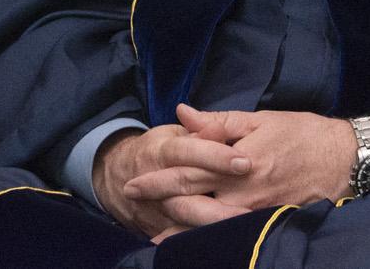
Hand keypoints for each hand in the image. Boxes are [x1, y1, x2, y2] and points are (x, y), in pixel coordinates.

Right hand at [91, 120, 249, 239]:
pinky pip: (185, 237)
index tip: (245, 162)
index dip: (214, 157)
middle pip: (184, 192)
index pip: (186, 152)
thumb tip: (218, 128)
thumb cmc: (159, 150)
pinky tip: (231, 241)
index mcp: (160, 151)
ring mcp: (157, 208)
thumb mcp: (174, 134)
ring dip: (214, 225)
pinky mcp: (161, 228)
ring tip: (246, 227)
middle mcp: (155, 181)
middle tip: (250, 205)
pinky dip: (205, 240)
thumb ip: (200, 130)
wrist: (119, 176)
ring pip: (185, 219)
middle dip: (218, 202)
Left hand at [140, 107, 369, 225]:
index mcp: (238, 163)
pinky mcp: (274, 222)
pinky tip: (198, 244)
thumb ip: (217, 122)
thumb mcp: (258, 120)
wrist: (350, 160)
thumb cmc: (304, 134)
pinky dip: (213, 239)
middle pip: (194, 205)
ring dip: (183, 230)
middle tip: (135, 207)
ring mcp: (260, 212)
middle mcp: (246, 192)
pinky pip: (237, 234)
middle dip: (162, 207)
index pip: (188, 173)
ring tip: (157, 235)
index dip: (157, 180)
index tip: (132, 185)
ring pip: (213, 226)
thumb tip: (181, 114)